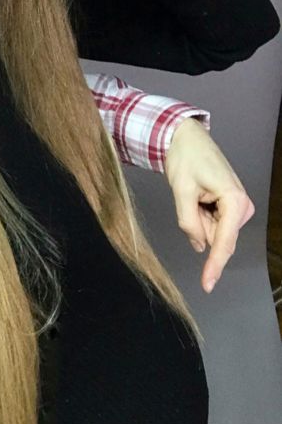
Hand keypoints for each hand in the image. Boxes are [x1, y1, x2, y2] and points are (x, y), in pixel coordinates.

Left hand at [164, 119, 254, 292]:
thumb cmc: (185, 158)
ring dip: (197, 218)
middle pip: (216, 238)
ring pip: (212, 232)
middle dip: (198, 224)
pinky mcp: (232, 206)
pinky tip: (197, 195)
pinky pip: (212, 224)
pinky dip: (199, 214)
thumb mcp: (181, 191)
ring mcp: (238, 207)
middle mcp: (242, 206)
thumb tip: (198, 245)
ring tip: (193, 193)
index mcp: (235, 201)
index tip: (208, 285)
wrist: (187, 138)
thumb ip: (188, 222)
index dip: (214, 265)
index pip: (224, 242)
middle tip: (189, 196)